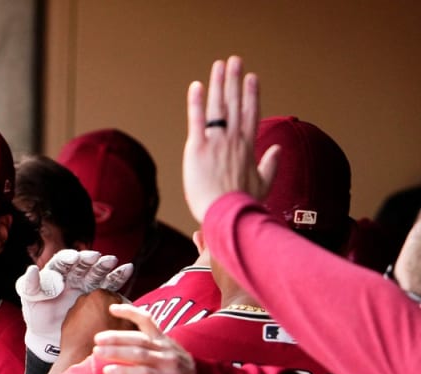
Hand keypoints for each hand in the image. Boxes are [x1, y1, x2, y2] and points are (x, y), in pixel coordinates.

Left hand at [16, 249, 133, 361]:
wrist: (49, 336)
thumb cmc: (37, 316)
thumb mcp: (30, 300)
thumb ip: (29, 285)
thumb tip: (32, 269)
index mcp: (56, 272)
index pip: (62, 261)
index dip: (69, 258)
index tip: (75, 258)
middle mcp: (73, 275)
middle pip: (83, 264)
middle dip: (91, 260)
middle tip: (98, 258)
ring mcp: (87, 284)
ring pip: (97, 272)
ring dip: (106, 266)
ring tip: (114, 262)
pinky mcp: (99, 295)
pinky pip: (110, 284)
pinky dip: (118, 276)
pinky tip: (127, 270)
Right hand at [93, 303, 195, 373]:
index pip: (145, 373)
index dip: (125, 371)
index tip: (106, 371)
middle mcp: (169, 360)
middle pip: (140, 352)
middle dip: (117, 351)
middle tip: (97, 352)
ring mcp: (166, 346)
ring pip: (140, 337)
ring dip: (118, 336)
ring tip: (98, 339)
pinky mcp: (163, 336)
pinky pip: (147, 320)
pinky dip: (131, 312)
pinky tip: (113, 308)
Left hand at [182, 55, 279, 223]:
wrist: (227, 214)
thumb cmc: (243, 203)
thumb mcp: (263, 184)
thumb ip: (270, 165)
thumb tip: (277, 149)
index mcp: (248, 146)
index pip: (250, 113)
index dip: (251, 93)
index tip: (252, 77)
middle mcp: (234, 139)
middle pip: (235, 103)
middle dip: (234, 80)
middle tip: (234, 60)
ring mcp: (216, 142)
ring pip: (218, 106)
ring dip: (218, 83)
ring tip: (219, 65)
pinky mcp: (197, 148)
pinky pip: (196, 120)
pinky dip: (196, 102)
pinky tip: (196, 85)